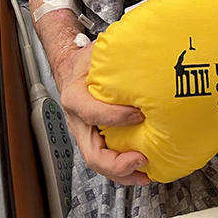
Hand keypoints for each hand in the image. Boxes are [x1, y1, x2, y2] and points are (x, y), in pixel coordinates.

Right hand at [58, 43, 149, 184]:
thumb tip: (140, 43)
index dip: (115, 116)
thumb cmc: (85, 61)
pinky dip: (124, 167)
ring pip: (98, 161)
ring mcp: (86, 133)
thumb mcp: (95, 51)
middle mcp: (78, 120)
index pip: (92, 112)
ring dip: (122, 172)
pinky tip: (144, 167)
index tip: (139, 113)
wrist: (72, 68)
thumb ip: (112, 51)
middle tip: (141, 159)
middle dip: (116, 163)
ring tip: (146, 174)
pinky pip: (107, 157)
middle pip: (91, 152)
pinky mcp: (95, 138)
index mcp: (75, 97)